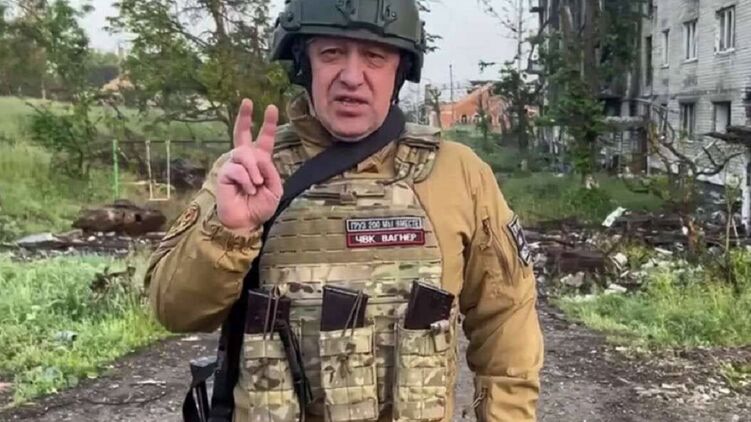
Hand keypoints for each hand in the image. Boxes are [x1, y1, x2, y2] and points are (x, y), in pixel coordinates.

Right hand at [216, 99, 282, 230]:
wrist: (246, 222)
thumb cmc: (260, 207)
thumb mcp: (274, 188)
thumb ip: (270, 170)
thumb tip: (258, 157)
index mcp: (260, 162)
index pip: (264, 139)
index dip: (268, 124)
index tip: (271, 107)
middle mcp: (245, 160)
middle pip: (242, 133)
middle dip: (244, 116)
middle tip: (248, 101)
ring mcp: (233, 165)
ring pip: (244, 154)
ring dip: (254, 170)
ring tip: (256, 185)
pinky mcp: (224, 173)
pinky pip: (237, 169)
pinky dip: (246, 180)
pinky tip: (247, 190)